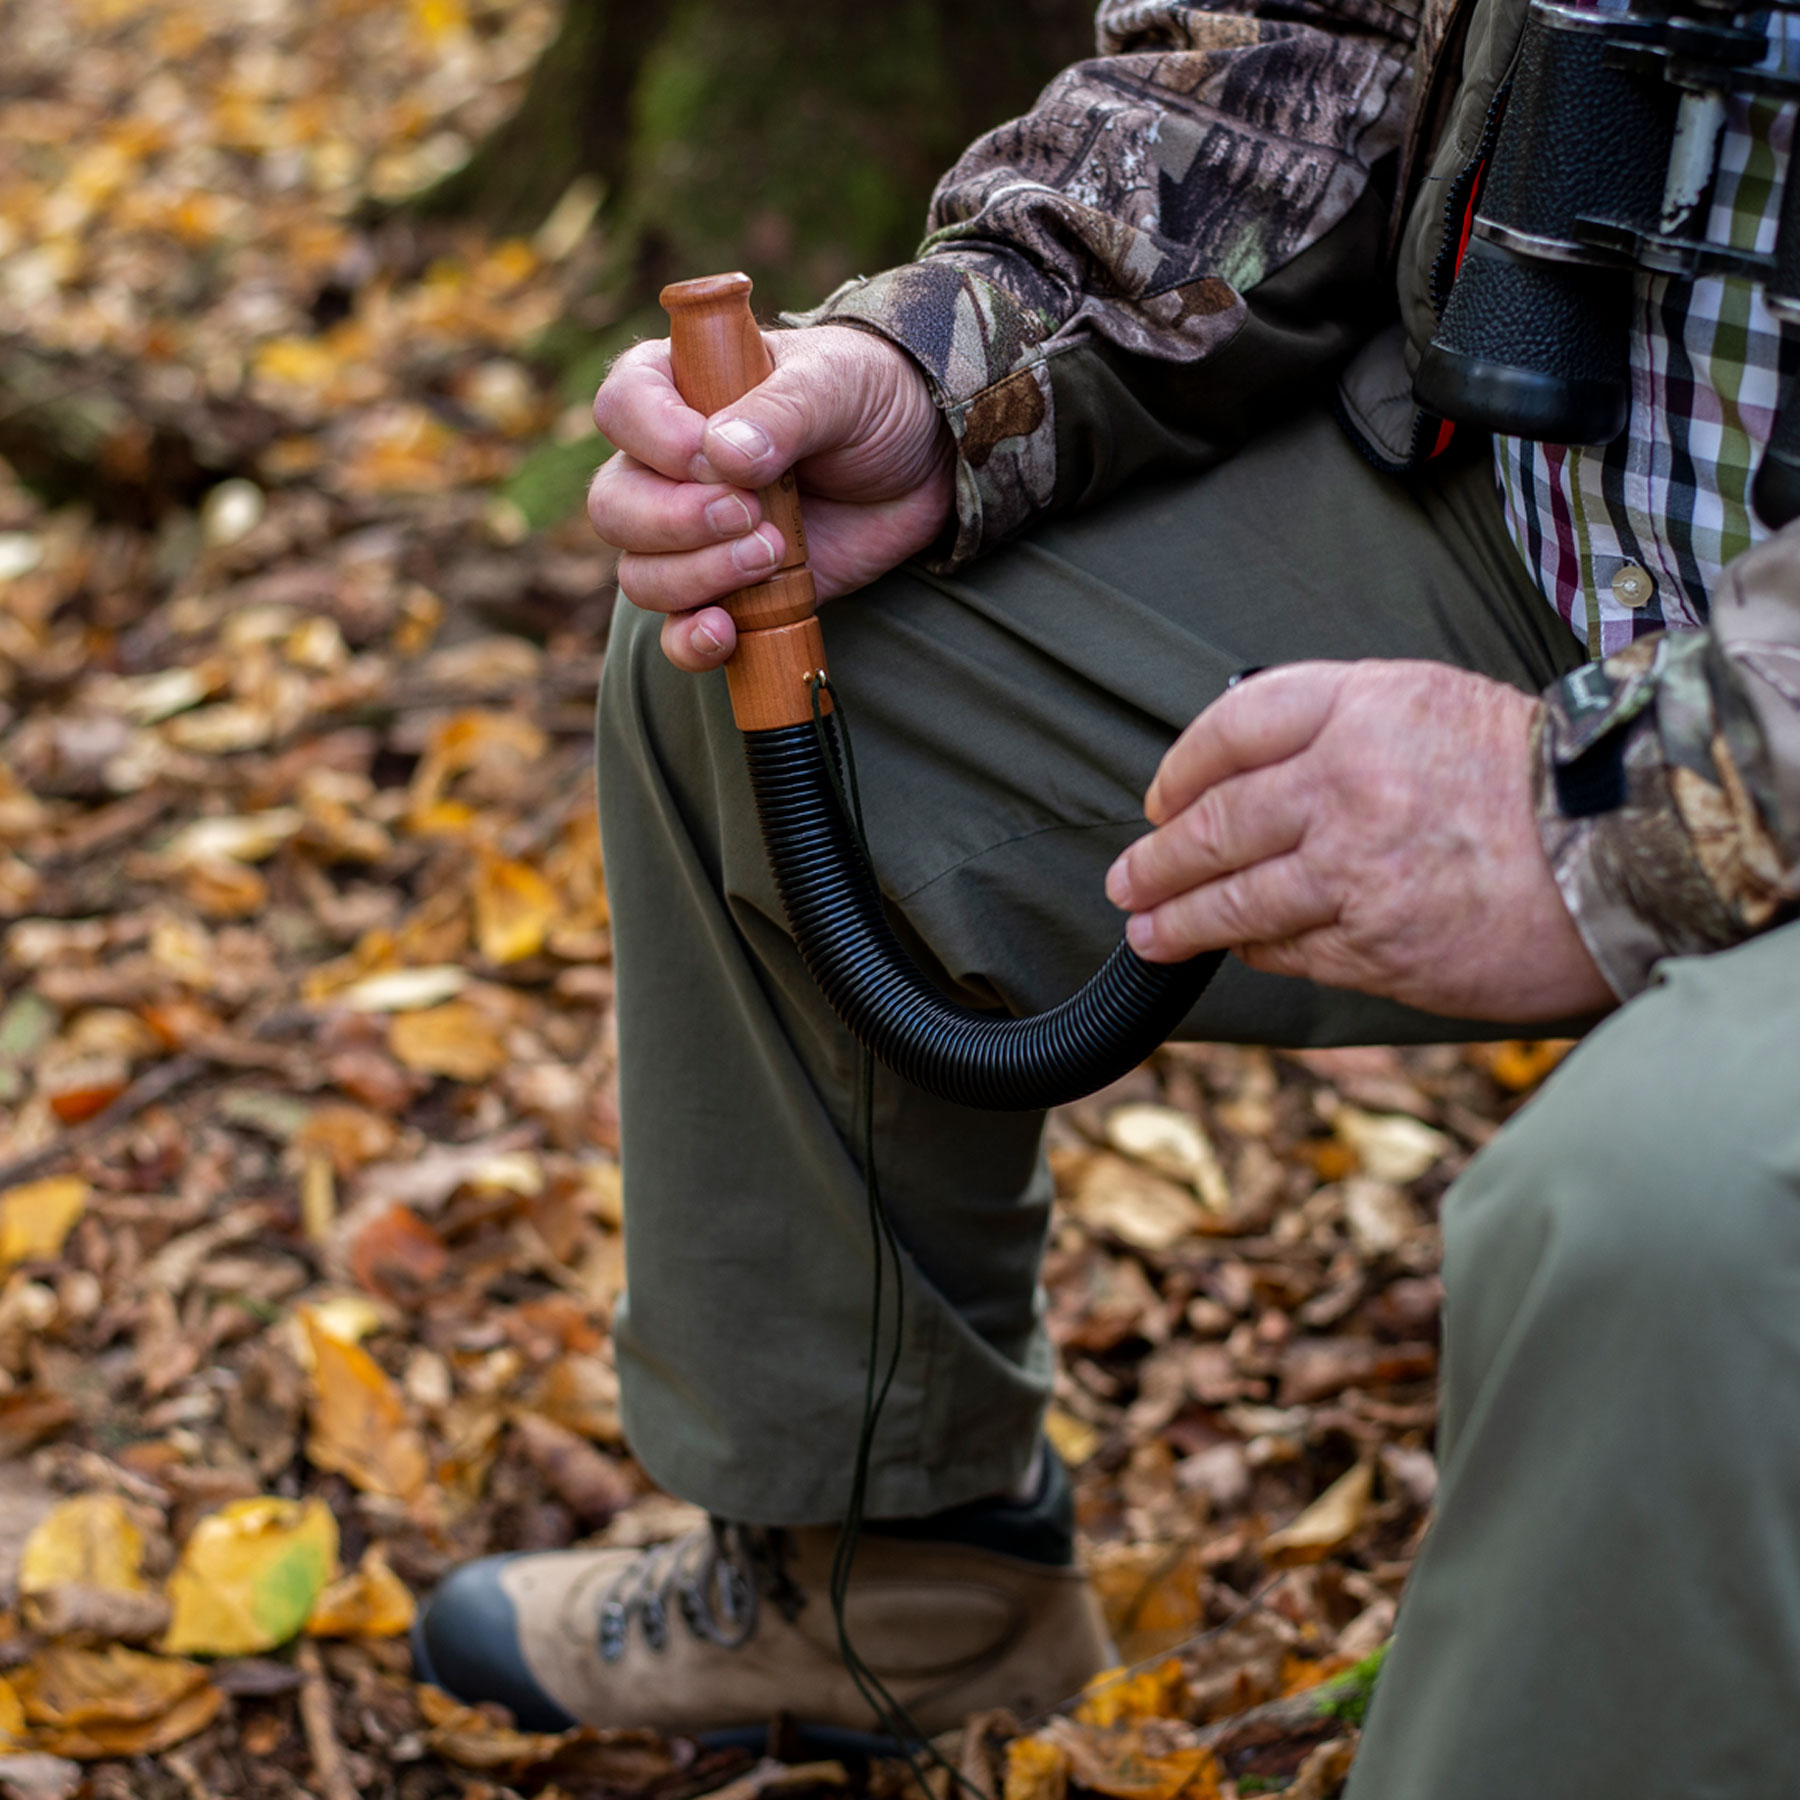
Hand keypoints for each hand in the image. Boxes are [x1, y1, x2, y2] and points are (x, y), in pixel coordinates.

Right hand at [588, 323, 953, 670]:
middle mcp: (669, 466)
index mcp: (680, 389)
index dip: (656, 439)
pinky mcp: (728, 592)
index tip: (715, 458)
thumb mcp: (839, 383)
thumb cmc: (872, 401)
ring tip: (772, 553)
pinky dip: (689, 640)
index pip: (620, 407)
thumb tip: (722, 456)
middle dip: (677, 521)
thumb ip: (784, 410)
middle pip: (614, 505)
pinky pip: (676, 631)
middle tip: (752, 513)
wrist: (924, 465)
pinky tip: (725, 631)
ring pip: (640, 574)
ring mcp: (692, 536)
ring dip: (699, 576)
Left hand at [1103, 660, 1615, 1020]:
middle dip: (1157, 858)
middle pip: (1214, 823)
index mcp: (1360, 707)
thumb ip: (1339, 725)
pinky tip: (1237, 950)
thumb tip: (1249, 773)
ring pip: (1235, 899)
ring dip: (1179, 919)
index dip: (1181, 768)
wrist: (1631, 847)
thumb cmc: (1536, 776)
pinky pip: (1289, 950)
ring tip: (1148, 930)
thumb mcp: (1432, 704)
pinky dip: (1254, 950)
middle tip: (1128, 878)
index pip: (1230, 728)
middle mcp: (1345, 783)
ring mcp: (1356, 869)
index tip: (1160, 799)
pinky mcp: (1378, 944)